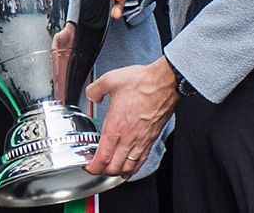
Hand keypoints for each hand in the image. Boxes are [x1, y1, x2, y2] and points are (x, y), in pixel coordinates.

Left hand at [84, 57, 179, 178]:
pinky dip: (134, 168)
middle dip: (103, 172)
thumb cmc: (142, 82)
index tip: (88, 166)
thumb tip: (91, 95)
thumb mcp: (111, 80)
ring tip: (111, 171)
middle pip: (114, 167)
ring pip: (128, 167)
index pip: (102, 157)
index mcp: (116, 126)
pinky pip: (141, 160)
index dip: (93, 167)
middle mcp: (128, 137)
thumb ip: (96, 89)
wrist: (165, 82)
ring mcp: (141, 140)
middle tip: (96, 168)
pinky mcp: (151, 138)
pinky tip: (130, 167)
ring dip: (118, 172)